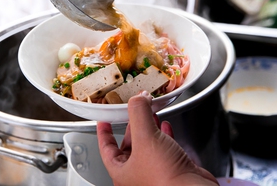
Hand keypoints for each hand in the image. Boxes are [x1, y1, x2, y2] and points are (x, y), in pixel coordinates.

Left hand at [96, 91, 217, 185]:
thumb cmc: (165, 178)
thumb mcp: (145, 137)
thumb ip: (139, 114)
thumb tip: (137, 99)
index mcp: (121, 172)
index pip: (106, 149)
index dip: (104, 133)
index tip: (104, 120)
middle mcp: (136, 175)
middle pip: (128, 145)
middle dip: (131, 126)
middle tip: (131, 112)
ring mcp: (155, 173)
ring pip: (147, 146)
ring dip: (148, 128)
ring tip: (149, 114)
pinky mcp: (172, 170)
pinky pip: (164, 149)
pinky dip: (164, 135)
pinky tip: (166, 126)